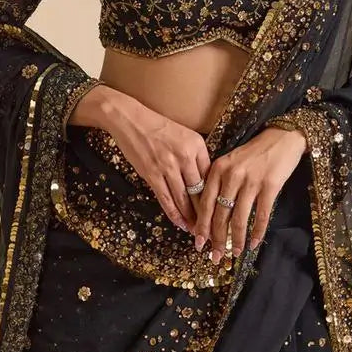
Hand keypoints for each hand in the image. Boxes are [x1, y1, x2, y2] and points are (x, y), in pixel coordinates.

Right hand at [91, 89, 209, 233]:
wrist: (130, 120)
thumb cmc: (158, 127)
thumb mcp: (185, 135)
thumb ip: (196, 156)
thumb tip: (205, 181)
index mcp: (197, 145)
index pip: (211, 176)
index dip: (217, 196)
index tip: (221, 209)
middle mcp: (185, 156)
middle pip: (200, 191)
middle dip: (207, 213)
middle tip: (213, 228)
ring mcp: (168, 166)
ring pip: (184, 199)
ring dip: (191, 218)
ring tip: (197, 231)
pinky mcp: (152, 174)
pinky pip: (166, 199)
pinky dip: (174, 214)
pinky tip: (180, 223)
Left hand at [193, 126, 307, 263]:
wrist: (282, 137)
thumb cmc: (255, 153)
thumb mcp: (231, 162)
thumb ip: (220, 184)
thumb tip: (212, 217)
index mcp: (218, 169)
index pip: (205, 203)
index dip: (202, 226)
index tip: (199, 243)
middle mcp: (232, 175)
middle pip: (220, 214)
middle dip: (217, 239)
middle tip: (215, 257)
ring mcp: (251, 180)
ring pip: (239, 218)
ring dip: (236, 240)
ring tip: (235, 253)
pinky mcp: (270, 185)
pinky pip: (261, 215)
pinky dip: (257, 232)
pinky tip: (255, 243)